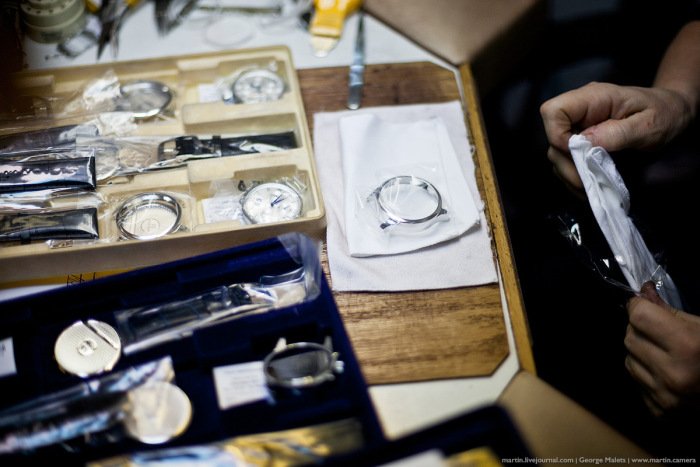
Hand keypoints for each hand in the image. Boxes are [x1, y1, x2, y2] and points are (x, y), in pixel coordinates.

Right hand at [539, 82, 692, 188]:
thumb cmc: (665, 113)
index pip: (553, 111)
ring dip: (570, 175)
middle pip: (552, 138)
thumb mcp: (649, 124)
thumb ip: (619, 132)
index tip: (580, 155)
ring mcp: (579, 128)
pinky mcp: (581, 143)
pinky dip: (575, 177)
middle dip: (567, 164)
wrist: (672, 112)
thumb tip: (585, 143)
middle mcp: (579, 112)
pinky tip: (590, 186)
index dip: (557, 135)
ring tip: (590, 190)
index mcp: (592, 98)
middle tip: (588, 185)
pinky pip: (567, 162)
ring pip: (556, 154)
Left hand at [625, 282, 699, 415]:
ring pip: (629, 360)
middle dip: (639, 328)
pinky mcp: (661, 413)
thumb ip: (671, 312)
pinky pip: (637, 383)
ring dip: (640, 351)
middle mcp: (673, 374)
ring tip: (663, 352)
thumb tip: (642, 293)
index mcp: (689, 347)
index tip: (642, 303)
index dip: (638, 305)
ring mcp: (665, 397)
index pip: (639, 317)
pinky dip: (646, 374)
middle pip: (630, 337)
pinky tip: (665, 372)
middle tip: (657, 329)